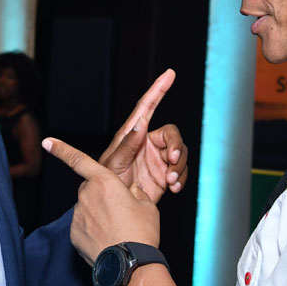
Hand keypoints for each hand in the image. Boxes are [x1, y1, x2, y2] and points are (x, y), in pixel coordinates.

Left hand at [42, 137, 159, 264]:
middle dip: (101, 195)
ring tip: (117, 230)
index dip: (62, 149)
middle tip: (120, 212)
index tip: (47, 142)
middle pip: (90, 188)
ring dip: (98, 214)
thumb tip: (130, 190)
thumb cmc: (141, 233)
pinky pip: (82, 226)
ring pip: (87, 208)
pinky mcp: (74, 234)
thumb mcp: (147, 205)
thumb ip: (134, 191)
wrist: (130, 266)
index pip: (79, 160)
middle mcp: (86, 195)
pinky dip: (93, 230)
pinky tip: (107, 239)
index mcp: (104, 182)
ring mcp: (78, 215)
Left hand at [99, 69, 187, 202]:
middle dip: (176, 146)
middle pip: (172, 134)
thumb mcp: (113, 165)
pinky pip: (181, 170)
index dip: (157, 89)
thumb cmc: (104, 186)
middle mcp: (146, 144)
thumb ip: (128, 144)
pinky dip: (182, 178)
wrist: (114, 212)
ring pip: (180, 152)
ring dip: (179, 165)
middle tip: (172, 161)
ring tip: (171, 181)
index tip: (169, 73)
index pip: (146, 108)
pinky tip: (173, 188)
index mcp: (131, 135)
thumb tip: (140, 122)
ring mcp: (157, 159)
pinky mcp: (166, 175)